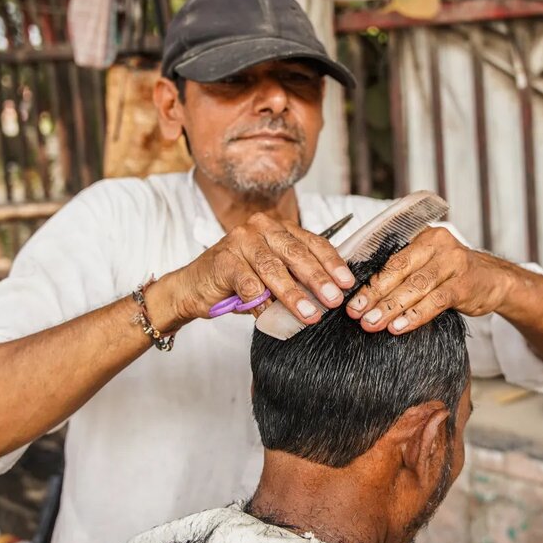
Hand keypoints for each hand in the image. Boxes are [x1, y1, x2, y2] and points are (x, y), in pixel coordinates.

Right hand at [162, 213, 355, 329]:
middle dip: (317, 279)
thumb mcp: (274, 273)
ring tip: (309, 313)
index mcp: (278, 227)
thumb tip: (333, 293)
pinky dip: (262, 303)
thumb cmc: (240, 279)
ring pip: (273, 268)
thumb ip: (297, 275)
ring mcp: (240, 241)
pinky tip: (272, 316)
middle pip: (295, 253)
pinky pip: (248, 284)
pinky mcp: (223, 260)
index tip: (347, 283)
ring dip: (293, 294)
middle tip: (334, 299)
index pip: (312, 242)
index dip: (332, 263)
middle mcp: (260, 227)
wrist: (196, 286)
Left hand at [345, 227, 514, 334]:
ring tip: (372, 324)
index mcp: (422, 235)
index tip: (350, 299)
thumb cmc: (452, 273)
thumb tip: (363, 296)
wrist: (494, 279)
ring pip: (415, 286)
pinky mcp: (464, 284)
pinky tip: (399, 327)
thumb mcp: (427, 263)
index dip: (368, 279)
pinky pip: (435, 301)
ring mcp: (453, 262)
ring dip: (391, 307)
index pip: (389, 258)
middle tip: (356, 313)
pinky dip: (415, 315)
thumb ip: (402, 272)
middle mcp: (437, 243)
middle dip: (374, 294)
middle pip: (399, 270)